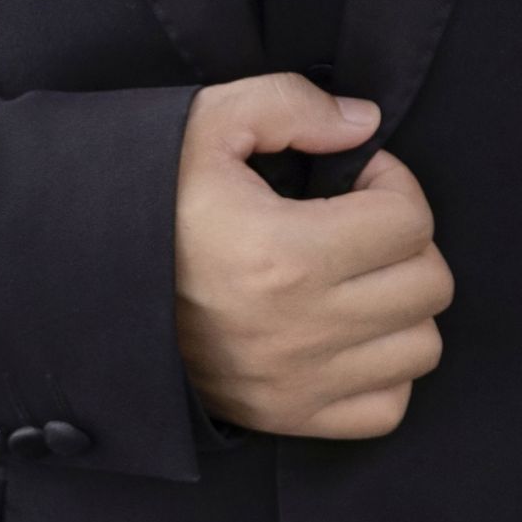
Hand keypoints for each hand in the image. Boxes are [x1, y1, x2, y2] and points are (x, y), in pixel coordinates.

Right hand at [173, 72, 453, 438]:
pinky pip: (386, 407)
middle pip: (428, 284)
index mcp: (284, 252)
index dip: (392, 181)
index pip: (408, 220)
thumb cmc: (153, 197)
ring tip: (357, 272)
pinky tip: (350, 327)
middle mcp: (299, 328)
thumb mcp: (210, 121)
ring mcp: (295, 382)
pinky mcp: (286, 416)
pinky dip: (384, 367)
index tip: (357, 175)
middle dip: (406, 238)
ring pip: (419, 347)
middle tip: (362, 219)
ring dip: (402, 302)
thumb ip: (293, 106)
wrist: (93, 277)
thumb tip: (363, 123)